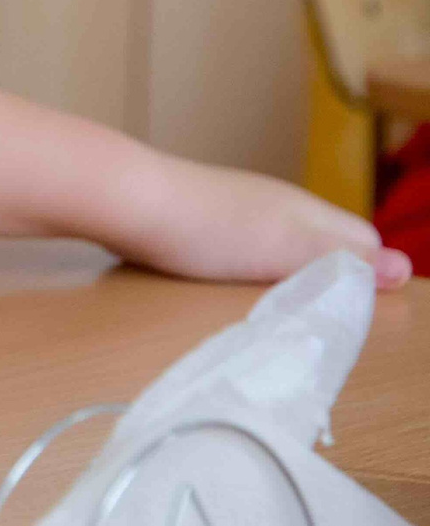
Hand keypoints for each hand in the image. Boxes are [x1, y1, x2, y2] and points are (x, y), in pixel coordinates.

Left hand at [108, 157, 409, 290]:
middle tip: (326, 324)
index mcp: (304, 209)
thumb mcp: (286, 245)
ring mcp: (234, 214)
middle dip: (333, 282)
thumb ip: (340, 256)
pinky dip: (249, 277)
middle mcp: (274, 206)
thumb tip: (402, 269)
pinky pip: (241, 255)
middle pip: (324, 247)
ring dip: (289, 282)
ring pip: (281, 251)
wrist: (123, 201)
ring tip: (284, 315)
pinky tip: (233, 295)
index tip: (363, 317)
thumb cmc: (207, 227)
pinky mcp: (198, 227)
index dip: (368, 278)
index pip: (362, 243)